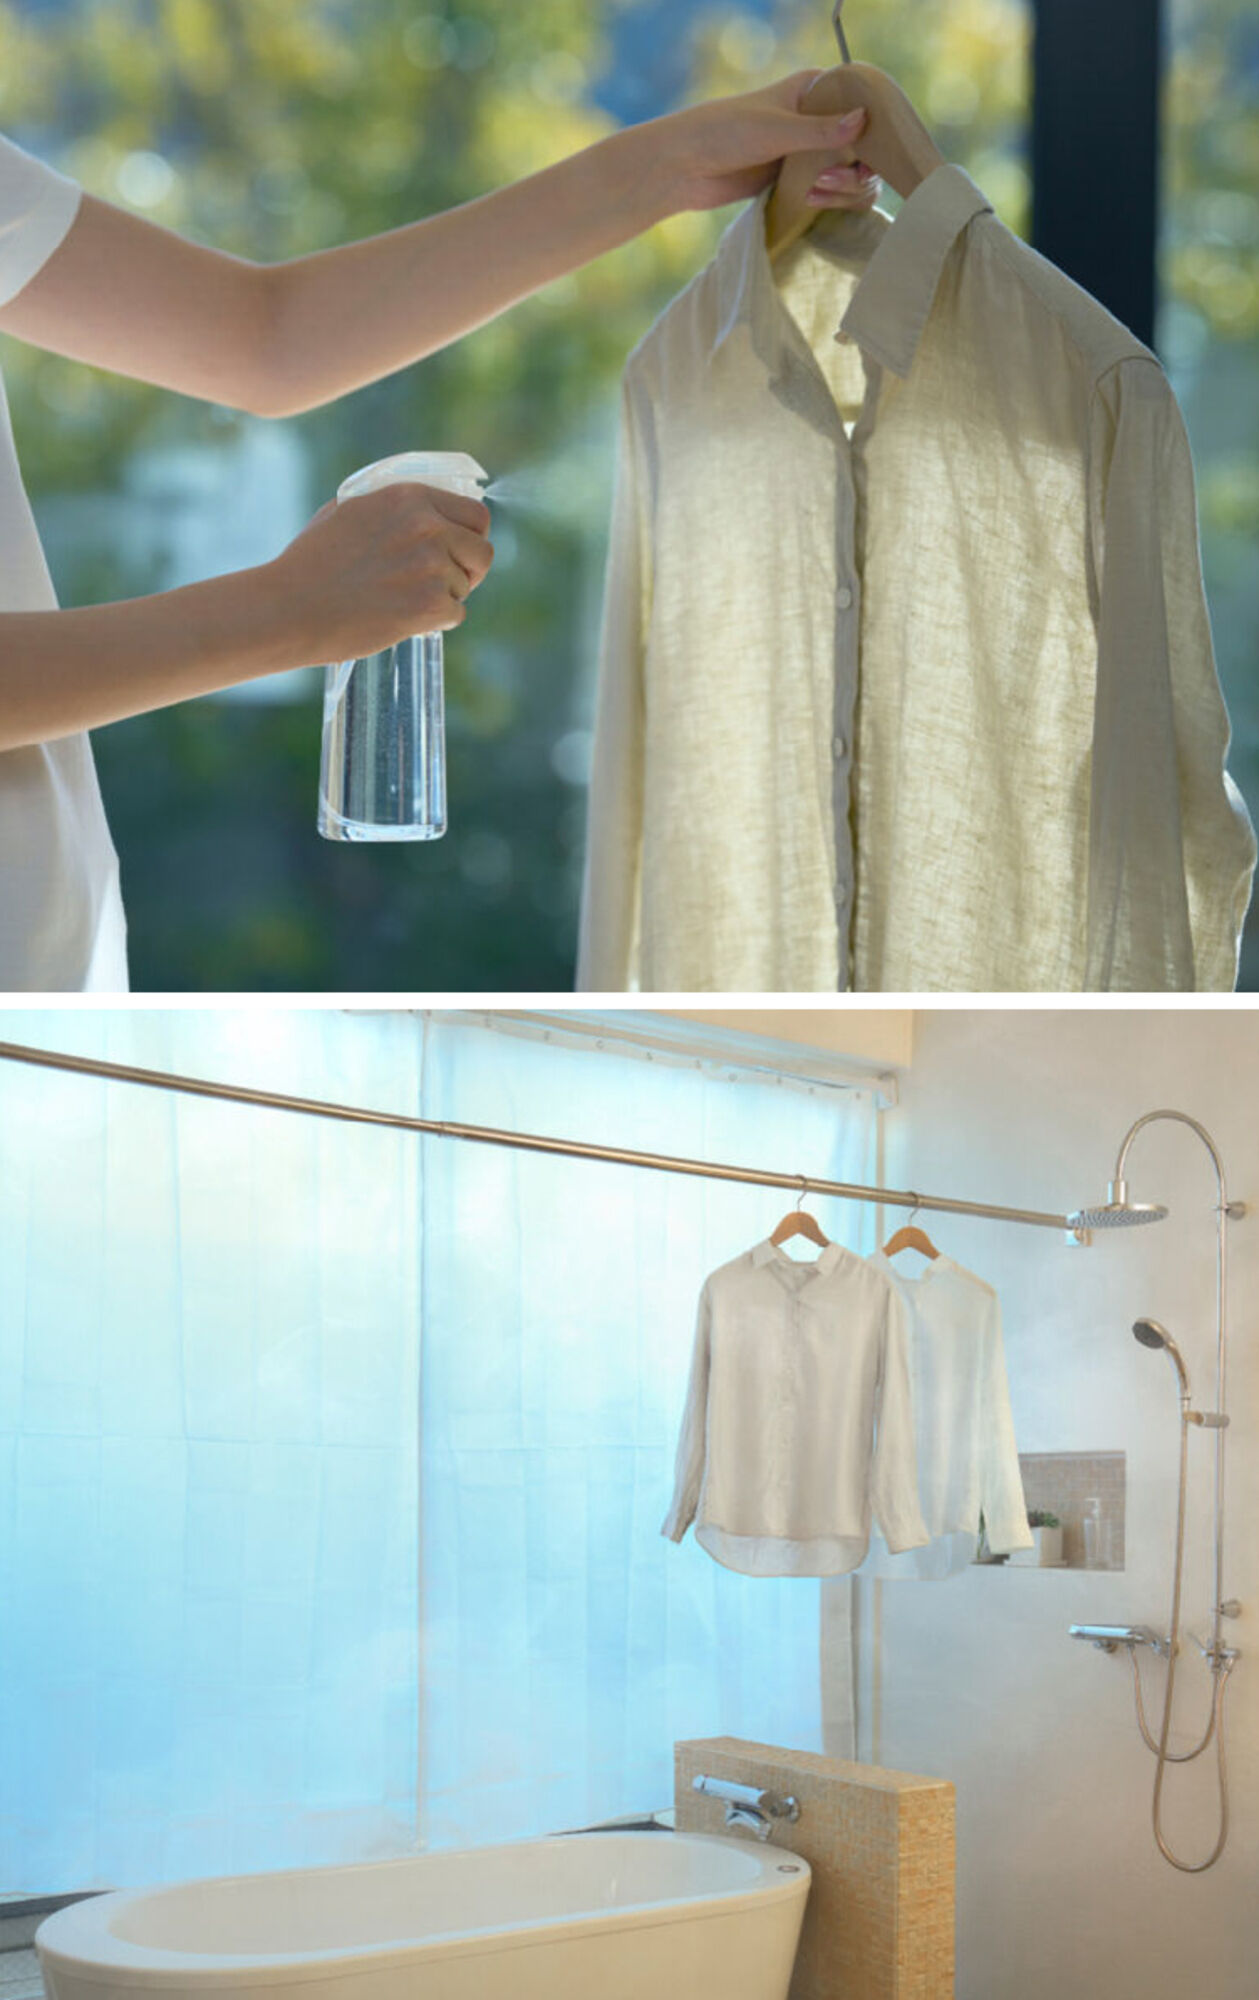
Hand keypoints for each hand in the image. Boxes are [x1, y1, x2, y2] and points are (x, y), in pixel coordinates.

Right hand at [265, 482, 493, 664]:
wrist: (291, 606)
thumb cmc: (313, 561)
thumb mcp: (350, 510)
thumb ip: (394, 507)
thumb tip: (426, 511)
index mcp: (410, 497)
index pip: (476, 514)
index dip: (471, 535)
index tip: (460, 550)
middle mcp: (427, 526)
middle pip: (483, 552)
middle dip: (469, 570)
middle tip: (445, 583)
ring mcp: (431, 567)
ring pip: (465, 588)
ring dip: (443, 598)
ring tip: (401, 600)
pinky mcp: (429, 605)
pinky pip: (454, 615)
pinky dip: (433, 622)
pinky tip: (402, 618)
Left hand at [654, 72, 880, 214]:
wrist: (686, 166)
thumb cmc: (725, 133)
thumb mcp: (776, 130)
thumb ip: (821, 130)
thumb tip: (863, 121)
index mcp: (815, 90)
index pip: (865, 104)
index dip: (876, 130)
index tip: (869, 154)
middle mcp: (819, 117)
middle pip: (866, 148)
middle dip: (856, 170)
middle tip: (828, 181)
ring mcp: (811, 150)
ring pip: (852, 175)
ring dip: (843, 189)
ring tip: (814, 193)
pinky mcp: (800, 179)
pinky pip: (832, 192)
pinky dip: (830, 200)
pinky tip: (809, 200)